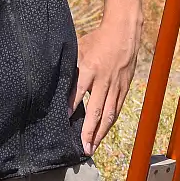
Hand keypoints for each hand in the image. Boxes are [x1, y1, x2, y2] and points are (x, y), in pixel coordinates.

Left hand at [74, 20, 140, 154]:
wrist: (123, 31)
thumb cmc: (97, 39)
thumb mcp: (79, 49)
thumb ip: (69, 67)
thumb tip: (54, 84)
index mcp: (90, 69)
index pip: (78, 92)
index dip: (71, 108)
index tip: (64, 123)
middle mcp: (104, 80)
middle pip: (96, 110)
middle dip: (89, 131)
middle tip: (83, 148)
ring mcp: (116, 85)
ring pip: (109, 113)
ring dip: (101, 132)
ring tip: (93, 147)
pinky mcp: (125, 87)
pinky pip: (117, 108)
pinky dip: (110, 122)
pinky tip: (104, 133)